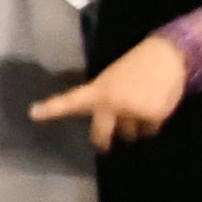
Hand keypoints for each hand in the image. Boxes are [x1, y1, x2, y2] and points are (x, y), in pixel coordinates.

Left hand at [32, 34, 189, 149]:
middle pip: (101, 135)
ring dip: (134, 128)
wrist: (167, 57)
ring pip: (128, 135)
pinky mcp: (152, 116)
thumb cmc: (135, 68)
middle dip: (103, 140)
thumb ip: (102, 100)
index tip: (33, 113)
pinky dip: (151, 125)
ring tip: (141, 107)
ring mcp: (132, 110)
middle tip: (104, 145)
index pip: (70, 101)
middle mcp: (112, 102)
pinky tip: (154, 107)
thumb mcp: (111, 80)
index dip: (51, 109)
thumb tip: (100, 124)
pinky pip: (149, 132)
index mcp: (98, 91)